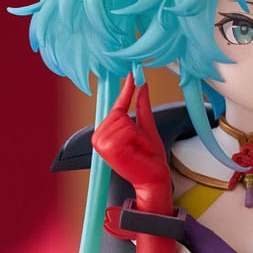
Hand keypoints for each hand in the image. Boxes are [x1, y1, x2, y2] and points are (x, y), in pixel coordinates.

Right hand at [91, 75, 170, 211]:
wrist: (154, 178)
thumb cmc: (150, 159)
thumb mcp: (147, 127)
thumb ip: (142, 106)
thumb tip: (141, 86)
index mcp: (105, 133)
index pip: (115, 107)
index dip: (125, 90)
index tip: (131, 73)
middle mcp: (99, 138)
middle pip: (118, 112)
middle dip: (134, 126)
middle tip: (139, 144)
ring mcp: (101, 144)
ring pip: (123, 120)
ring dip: (136, 133)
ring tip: (138, 148)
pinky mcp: (108, 148)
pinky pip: (127, 129)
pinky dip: (137, 138)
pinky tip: (136, 151)